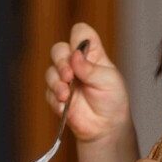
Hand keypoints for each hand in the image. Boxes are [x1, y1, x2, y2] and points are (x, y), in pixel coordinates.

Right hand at [45, 23, 130, 142]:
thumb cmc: (113, 100)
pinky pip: (48, 93)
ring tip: (66, 95)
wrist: (106, 127)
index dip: (78, 38)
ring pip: (50, 72)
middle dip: (61, 62)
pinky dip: (55, 99)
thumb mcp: (109, 81)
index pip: (81, 34)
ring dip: (56, 83)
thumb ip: (90, 68)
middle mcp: (76, 64)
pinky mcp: (57, 96)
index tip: (81, 51)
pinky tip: (64, 106)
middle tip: (69, 76)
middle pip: (58, 50)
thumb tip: (75, 55)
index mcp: (92, 54)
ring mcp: (65, 80)